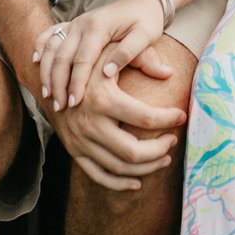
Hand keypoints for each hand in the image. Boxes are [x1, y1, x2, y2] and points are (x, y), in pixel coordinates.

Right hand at [32, 0, 166, 111]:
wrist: (143, 0)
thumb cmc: (147, 21)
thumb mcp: (146, 35)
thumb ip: (131, 53)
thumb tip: (108, 73)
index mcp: (100, 26)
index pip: (83, 59)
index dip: (77, 82)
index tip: (74, 102)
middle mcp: (82, 23)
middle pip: (62, 56)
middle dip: (58, 83)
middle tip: (58, 107)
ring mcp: (74, 23)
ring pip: (52, 48)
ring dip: (46, 71)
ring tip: (46, 95)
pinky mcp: (72, 25)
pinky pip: (50, 35)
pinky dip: (40, 47)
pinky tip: (34, 62)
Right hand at [39, 64, 187, 191]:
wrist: (53, 76)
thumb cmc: (89, 60)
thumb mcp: (111, 50)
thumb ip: (140, 56)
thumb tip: (169, 73)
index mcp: (103, 100)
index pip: (145, 118)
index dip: (168, 119)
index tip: (182, 115)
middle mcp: (90, 124)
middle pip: (133, 151)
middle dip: (159, 149)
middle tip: (173, 140)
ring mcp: (80, 141)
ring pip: (119, 167)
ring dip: (146, 168)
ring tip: (164, 157)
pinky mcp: (73, 151)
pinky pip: (98, 176)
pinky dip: (119, 183)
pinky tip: (138, 182)